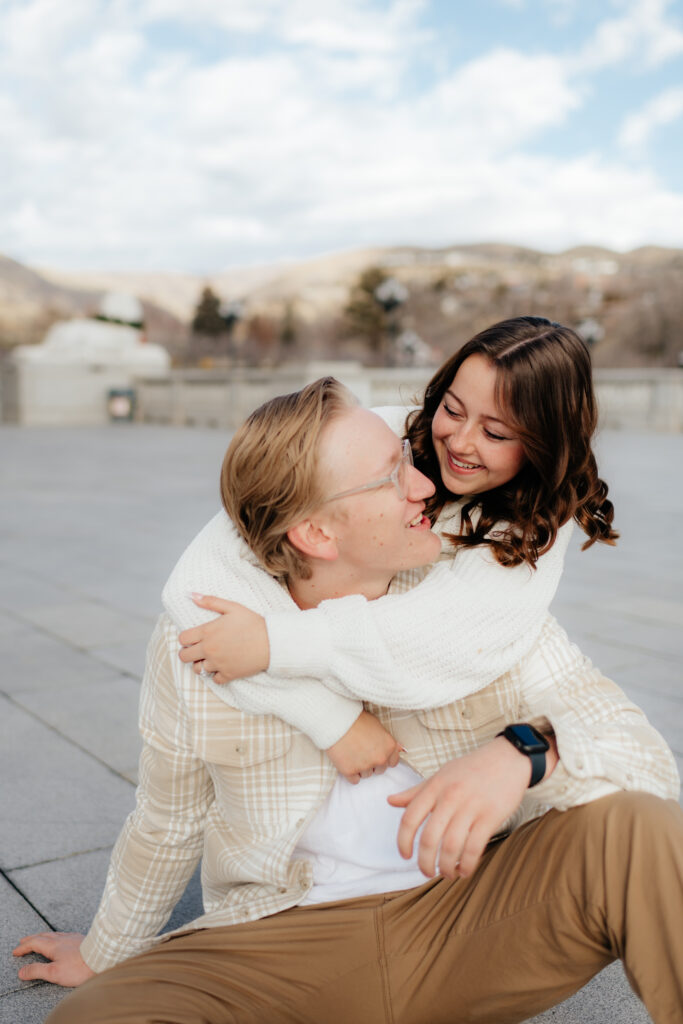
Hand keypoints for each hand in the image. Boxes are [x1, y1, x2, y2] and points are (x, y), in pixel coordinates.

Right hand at [13, 932, 93, 987]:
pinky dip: (57, 936)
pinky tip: (62, 940)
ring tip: (40, 939)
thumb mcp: (54, 973)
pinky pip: (65, 935)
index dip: (24, 947)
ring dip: (44, 936)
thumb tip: (22, 971)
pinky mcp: (82, 940)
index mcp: (54, 946)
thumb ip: (37, 971)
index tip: (16, 951)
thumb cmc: (80, 967)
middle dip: (32, 939)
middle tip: (23, 941)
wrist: (103, 957)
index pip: (34, 943)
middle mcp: (62, 938)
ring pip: (55, 934)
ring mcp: (73, 938)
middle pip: (43, 936)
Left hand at [178, 595, 268, 683]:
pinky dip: (217, 674)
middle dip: (188, 653)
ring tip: (211, 658)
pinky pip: (214, 679)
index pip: (182, 639)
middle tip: (199, 649)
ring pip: (197, 670)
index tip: (193, 638)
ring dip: (201, 664)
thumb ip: (210, 601)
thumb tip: (192, 595)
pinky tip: (223, 666)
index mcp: (207, 632)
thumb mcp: (232, 607)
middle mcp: (209, 649)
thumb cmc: (252, 622)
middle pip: (184, 657)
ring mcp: (218, 663)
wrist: (272, 641)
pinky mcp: (228, 674)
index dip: (185, 639)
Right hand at [326, 711, 402, 783]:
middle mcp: (380, 758)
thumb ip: (389, 740)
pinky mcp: (350, 771)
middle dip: (372, 763)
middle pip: (379, 770)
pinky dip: (350, 772)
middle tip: (361, 751)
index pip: (393, 762)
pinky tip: (346, 760)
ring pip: (366, 775)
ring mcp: (365, 766)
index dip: (384, 757)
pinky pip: (354, 780)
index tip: (375, 752)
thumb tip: (401, 749)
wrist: (336, 720)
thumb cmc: (357, 719)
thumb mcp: (378, 725)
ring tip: (352, 753)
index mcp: (389, 746)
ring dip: (360, 767)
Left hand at [387, 735, 555, 879]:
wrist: (508, 757)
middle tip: (427, 872)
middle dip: (425, 862)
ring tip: (447, 873)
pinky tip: (464, 870)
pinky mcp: (490, 817)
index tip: (405, 855)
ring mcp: (471, 807)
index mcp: (435, 786)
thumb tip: (390, 801)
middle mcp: (450, 797)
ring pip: (451, 847)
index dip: (403, 841)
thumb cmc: (472, 768)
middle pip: (429, 838)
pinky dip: (467, 865)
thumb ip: (416, 791)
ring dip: (446, 867)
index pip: (410, 818)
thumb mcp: (441, 775)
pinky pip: (474, 847)